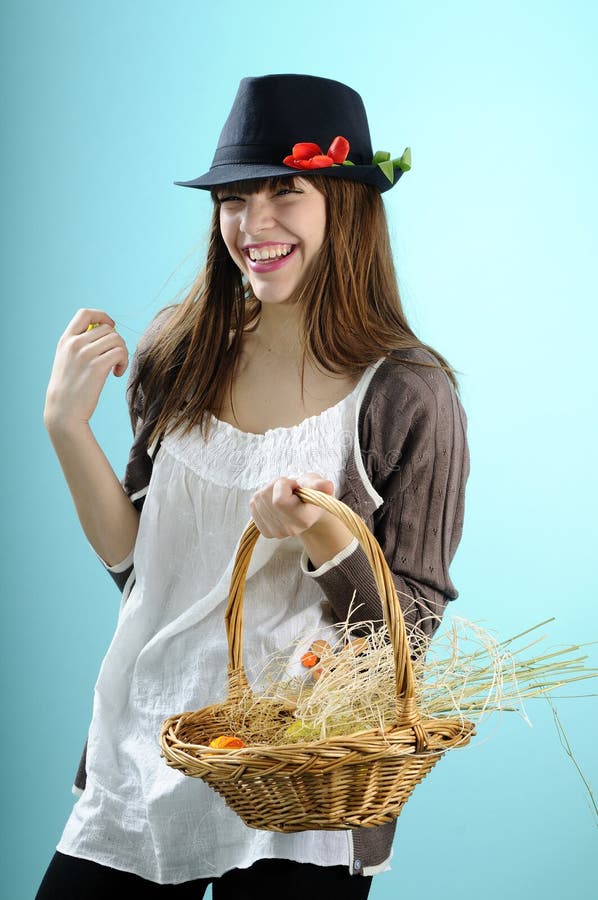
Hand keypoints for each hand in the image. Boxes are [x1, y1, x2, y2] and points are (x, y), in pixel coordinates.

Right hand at [44, 308, 128, 431]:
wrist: (63, 412)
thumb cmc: (68, 390)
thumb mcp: (66, 361)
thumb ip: (79, 346)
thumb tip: (104, 332)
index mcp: (65, 340)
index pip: (84, 313)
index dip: (102, 316)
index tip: (110, 327)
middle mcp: (74, 344)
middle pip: (107, 329)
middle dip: (116, 342)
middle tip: (114, 359)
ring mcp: (85, 354)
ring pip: (117, 339)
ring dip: (122, 352)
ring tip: (116, 367)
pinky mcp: (97, 367)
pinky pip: (120, 352)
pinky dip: (123, 362)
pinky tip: (116, 373)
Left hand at [249, 473, 334, 537]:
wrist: (308, 511)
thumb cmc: (313, 494)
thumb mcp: (318, 485)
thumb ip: (320, 485)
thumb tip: (326, 486)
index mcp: (303, 520)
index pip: (279, 500)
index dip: (284, 485)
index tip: (295, 485)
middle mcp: (289, 530)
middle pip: (266, 496)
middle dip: (275, 485)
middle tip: (288, 488)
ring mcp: (275, 532)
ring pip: (258, 499)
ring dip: (268, 490)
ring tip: (282, 494)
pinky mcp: (265, 530)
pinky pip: (253, 506)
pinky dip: (261, 498)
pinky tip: (273, 501)